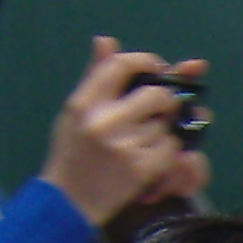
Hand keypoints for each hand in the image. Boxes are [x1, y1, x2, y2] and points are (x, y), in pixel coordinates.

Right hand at [38, 39, 208, 224]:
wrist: (69, 201)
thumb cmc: (73, 152)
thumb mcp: (74, 111)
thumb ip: (94, 76)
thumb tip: (106, 40)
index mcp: (85, 102)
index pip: (122, 65)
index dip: (147, 62)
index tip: (158, 68)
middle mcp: (105, 121)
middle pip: (158, 95)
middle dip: (167, 101)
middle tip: (161, 110)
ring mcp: (125, 146)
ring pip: (168, 124)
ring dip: (166, 130)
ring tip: (146, 140)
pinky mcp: (143, 169)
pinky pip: (173, 149)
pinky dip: (169, 152)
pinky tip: (151, 158)